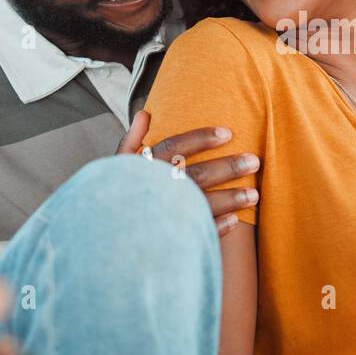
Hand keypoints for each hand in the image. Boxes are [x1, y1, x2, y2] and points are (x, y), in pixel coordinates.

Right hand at [118, 110, 260, 235]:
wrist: (101, 236)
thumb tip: (144, 114)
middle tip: (254, 161)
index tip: (228, 133)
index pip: (175, 146)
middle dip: (227, 168)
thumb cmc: (112, 196)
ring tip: (254, 194)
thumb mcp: (115, 166)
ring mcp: (163, 216)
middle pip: (197, 174)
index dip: (202, 138)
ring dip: (230, 199)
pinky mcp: (169, 240)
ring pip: (203, 204)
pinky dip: (216, 227)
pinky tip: (235, 220)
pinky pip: (197, 233)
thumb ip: (131, 140)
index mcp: (143, 168)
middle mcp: (155, 189)